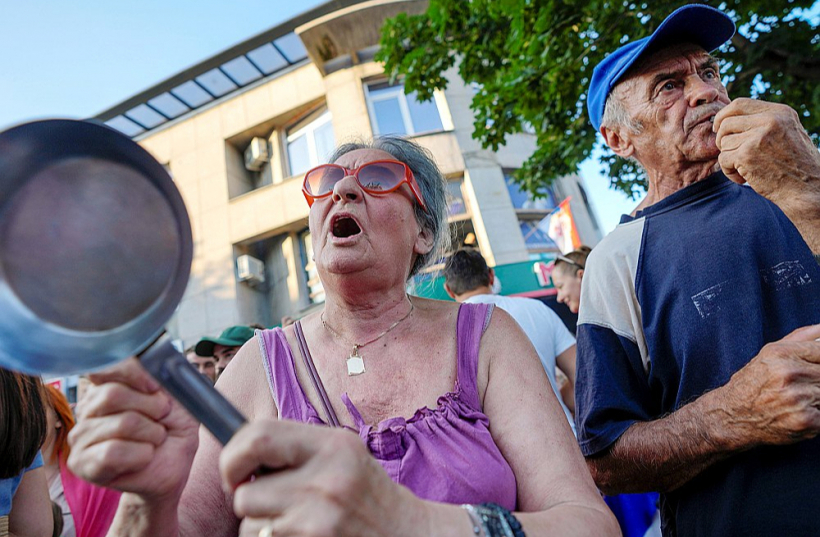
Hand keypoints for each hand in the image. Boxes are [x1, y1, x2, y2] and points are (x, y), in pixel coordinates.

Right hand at [68, 357, 199, 502]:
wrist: (176, 466)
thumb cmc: (174, 428)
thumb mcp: (178, 396)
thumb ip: (162, 375)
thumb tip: (152, 360)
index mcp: (108, 384)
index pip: (106, 366)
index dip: (134, 374)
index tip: (156, 387)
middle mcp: (88, 407)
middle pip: (112, 394)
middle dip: (151, 407)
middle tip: (162, 419)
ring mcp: (80, 435)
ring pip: (121, 424)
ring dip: (151, 434)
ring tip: (154, 440)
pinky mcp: (81, 463)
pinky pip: (113, 453)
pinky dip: (141, 455)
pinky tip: (144, 457)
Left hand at [221, 420, 423, 536]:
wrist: (407, 533)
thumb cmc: (366, 493)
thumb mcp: (341, 454)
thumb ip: (296, 447)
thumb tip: (236, 453)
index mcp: (331, 444)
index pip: (258, 435)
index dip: (234, 455)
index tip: (236, 471)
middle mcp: (326, 478)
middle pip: (246, 492)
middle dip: (247, 500)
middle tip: (263, 501)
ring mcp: (320, 516)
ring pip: (251, 526)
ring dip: (263, 527)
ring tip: (298, 521)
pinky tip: (304, 536)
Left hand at [714, 98, 819, 201]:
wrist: (808, 188)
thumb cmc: (795, 164)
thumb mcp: (786, 132)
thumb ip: (764, 122)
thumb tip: (729, 118)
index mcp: (779, 112)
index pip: (739, 104)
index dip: (723, 116)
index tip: (718, 128)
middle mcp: (770, 120)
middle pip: (726, 123)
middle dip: (722, 140)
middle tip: (732, 154)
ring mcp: (758, 137)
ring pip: (723, 143)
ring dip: (729, 159)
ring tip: (746, 169)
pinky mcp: (747, 155)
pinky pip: (723, 160)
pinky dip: (729, 172)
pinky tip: (743, 178)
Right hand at [719, 324, 819, 447]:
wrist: (731, 417)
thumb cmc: (751, 384)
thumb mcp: (769, 354)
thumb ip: (800, 338)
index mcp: (780, 354)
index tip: (815, 366)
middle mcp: (789, 373)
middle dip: (818, 381)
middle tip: (804, 385)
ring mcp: (798, 398)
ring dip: (818, 398)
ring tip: (799, 400)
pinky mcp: (806, 420)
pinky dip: (817, 415)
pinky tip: (800, 414)